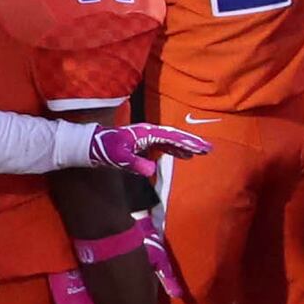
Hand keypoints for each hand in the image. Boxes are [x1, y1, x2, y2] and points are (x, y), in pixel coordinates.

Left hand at [87, 121, 208, 170]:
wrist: (94, 145)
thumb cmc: (106, 150)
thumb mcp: (119, 158)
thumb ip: (135, 163)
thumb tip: (152, 170)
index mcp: (147, 133)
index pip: (171, 137)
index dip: (186, 142)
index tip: (200, 148)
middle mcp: (150, 132)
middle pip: (175, 135)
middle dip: (192, 141)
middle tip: (209, 148)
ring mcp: (148, 137)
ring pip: (172, 140)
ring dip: (186, 145)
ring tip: (202, 151)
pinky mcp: (145, 143)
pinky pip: (165, 145)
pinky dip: (177, 149)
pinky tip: (184, 156)